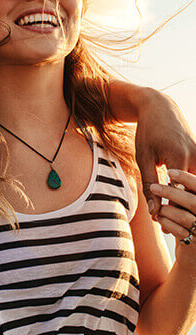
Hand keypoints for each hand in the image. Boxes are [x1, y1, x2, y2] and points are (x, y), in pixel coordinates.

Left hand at [134, 89, 195, 214]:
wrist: (160, 109)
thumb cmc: (147, 132)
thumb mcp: (143, 157)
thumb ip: (149, 183)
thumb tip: (154, 210)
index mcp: (178, 157)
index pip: (178, 193)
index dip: (170, 211)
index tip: (161, 225)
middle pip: (193, 193)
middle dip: (181, 210)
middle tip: (167, 225)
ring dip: (188, 202)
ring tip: (173, 217)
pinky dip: (191, 191)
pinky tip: (181, 202)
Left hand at [150, 170, 195, 264]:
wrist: (194, 257)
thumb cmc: (191, 225)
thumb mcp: (190, 208)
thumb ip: (186, 195)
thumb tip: (171, 178)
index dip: (188, 179)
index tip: (170, 172)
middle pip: (194, 202)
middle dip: (172, 193)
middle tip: (153, 186)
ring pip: (185, 217)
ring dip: (166, 210)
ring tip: (156, 208)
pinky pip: (179, 231)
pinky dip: (166, 223)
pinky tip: (159, 219)